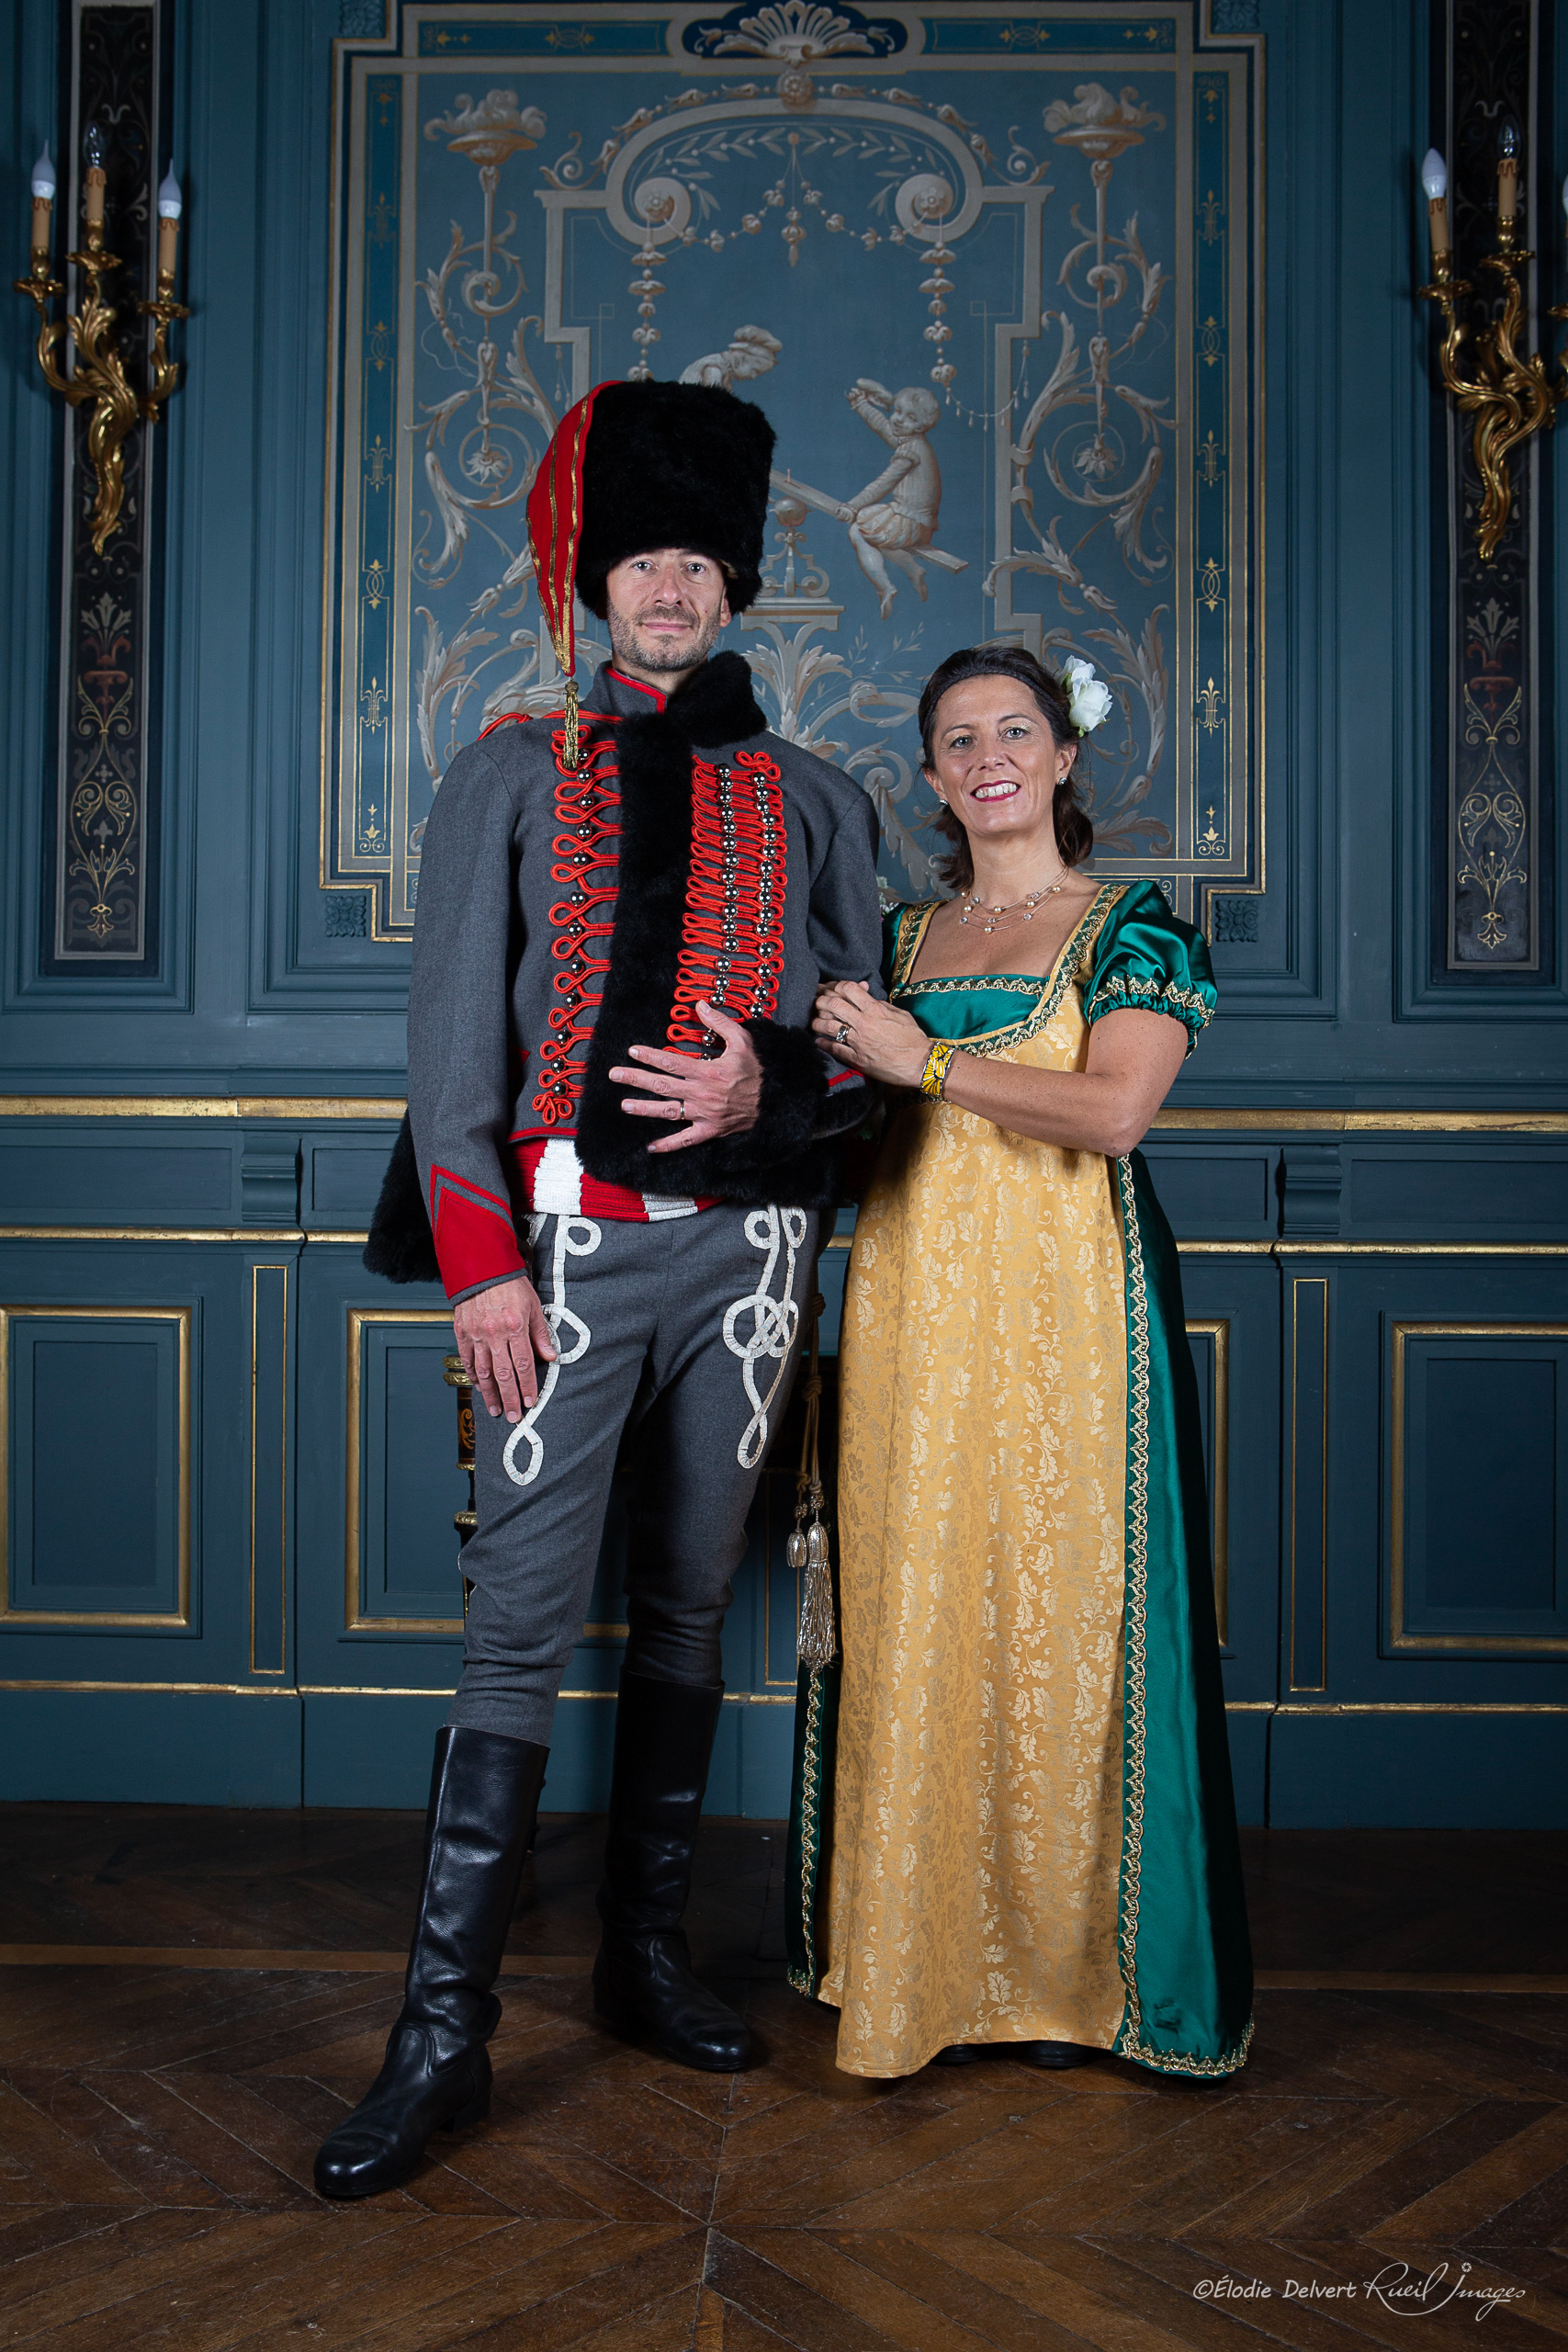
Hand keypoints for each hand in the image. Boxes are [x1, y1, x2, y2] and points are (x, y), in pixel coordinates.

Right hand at [454, 1273, 556, 1423]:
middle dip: (510, 1398)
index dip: (528, 1386)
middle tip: (514, 1416)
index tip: (531, 1402)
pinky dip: (473, 1375)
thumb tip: (551, 1356)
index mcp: (515, 1327)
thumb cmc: (510, 1285)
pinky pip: (467, 1359)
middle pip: (504, 1374)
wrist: (482, 1268)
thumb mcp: (533, 1306)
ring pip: (483, 1371)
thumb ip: (541, 1334)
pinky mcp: (462, 1332)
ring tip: (496, 1409)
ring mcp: (476, 1334)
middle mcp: (495, 1333)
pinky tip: (479, 1387)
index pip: (524, 1365)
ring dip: (490, 1393)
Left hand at [608, 999, 763, 1154]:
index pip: (671, 1063)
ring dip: (644, 1109)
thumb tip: (700, 1005)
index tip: (632, 1051)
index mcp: (708, 1072)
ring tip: (625, 1105)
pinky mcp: (710, 1131)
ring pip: (668, 1112)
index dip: (649, 1056)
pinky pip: (686, 1140)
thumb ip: (719, 1023)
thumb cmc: (759, 1070)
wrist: (777, 1102)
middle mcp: (702, 1094)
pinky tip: (650, 1147)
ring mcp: (704, 1115)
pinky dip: (668, 1145)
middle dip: (636, 1079)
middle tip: (615, 1075)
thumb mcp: (743, 1041)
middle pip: (662, 1085)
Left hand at [812, 978, 929, 1088]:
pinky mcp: (857, 1059)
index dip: (837, 986)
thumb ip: (882, 1005)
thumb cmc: (913, 1039)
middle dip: (822, 1001)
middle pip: (833, 1005)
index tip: (834, 990)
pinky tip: (818, 1041)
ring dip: (818, 1022)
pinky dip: (823, 1044)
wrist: (920, 1064)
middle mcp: (864, 1023)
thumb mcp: (900, 1015)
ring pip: (828, 1026)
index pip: (849, 989)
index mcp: (875, 1010)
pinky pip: (834, 1049)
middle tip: (818, 1002)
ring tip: (815, 1022)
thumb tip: (868, 997)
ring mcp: (858, 1042)